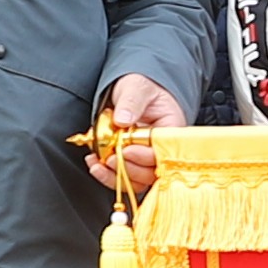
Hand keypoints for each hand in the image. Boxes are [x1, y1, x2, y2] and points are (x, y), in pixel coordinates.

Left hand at [92, 71, 182, 190]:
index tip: (126, 150)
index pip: (164, 152)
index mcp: (172, 130)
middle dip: (128, 169)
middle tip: (109, 158)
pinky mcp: (134, 163)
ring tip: (97, 165)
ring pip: (138, 180)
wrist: (135, 90)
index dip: (145, 156)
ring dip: (116, 176)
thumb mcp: (137, 86)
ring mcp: (148, 158)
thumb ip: (131, 102)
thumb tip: (123, 119)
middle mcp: (163, 149)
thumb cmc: (142, 86)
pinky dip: (109, 175)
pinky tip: (95, 164)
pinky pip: (126, 177)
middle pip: (152, 172)